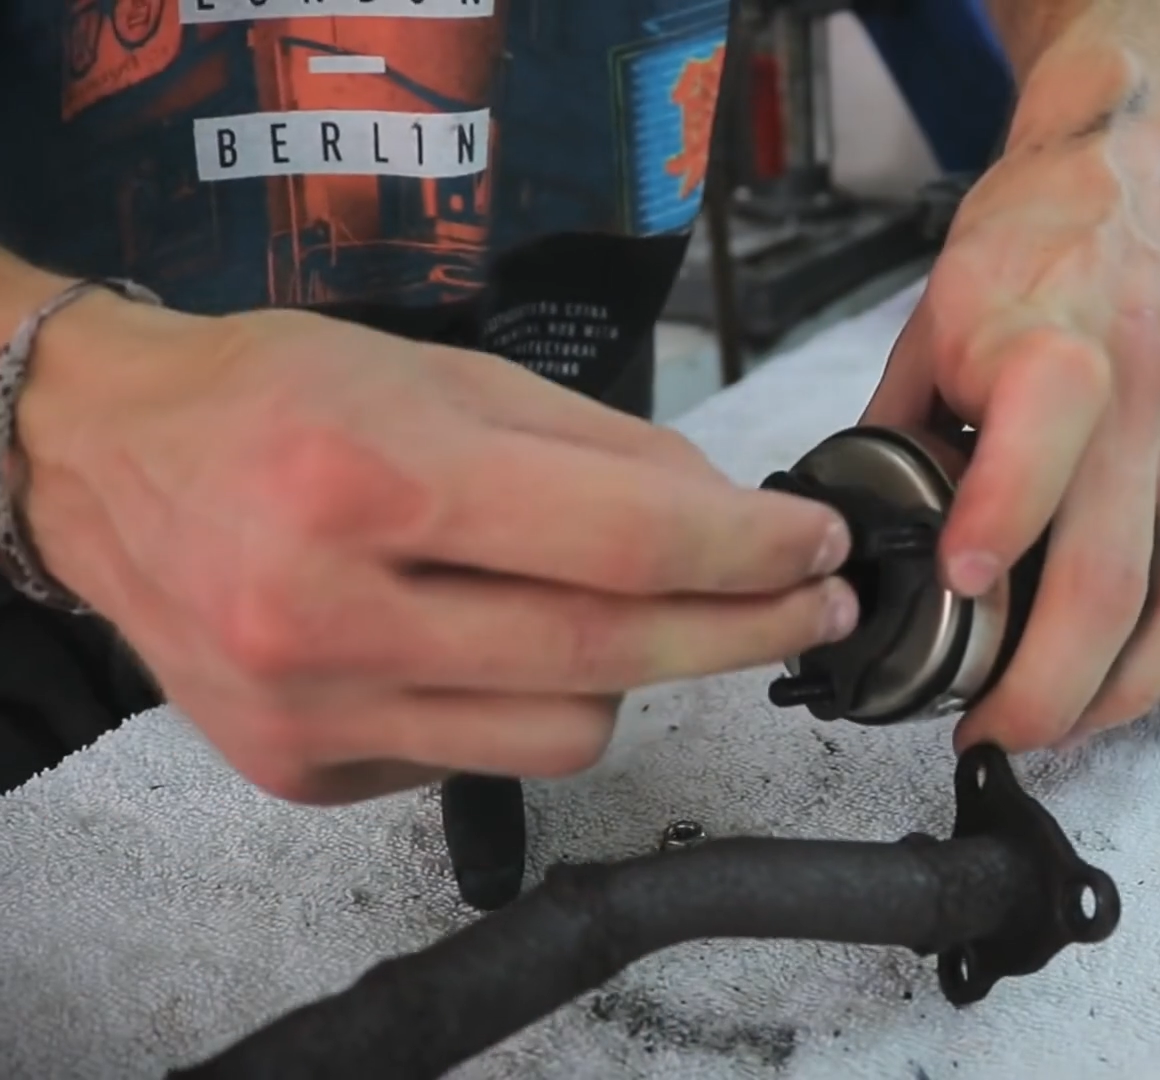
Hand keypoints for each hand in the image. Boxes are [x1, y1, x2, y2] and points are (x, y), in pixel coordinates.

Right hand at [15, 293, 856, 803]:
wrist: (100, 463)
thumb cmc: (279, 396)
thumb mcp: (447, 374)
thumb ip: (603, 451)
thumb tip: (733, 521)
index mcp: (372, 478)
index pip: (623, 544)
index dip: (749, 553)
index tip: (818, 546)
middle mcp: (328, 611)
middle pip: (608, 654)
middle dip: (742, 631)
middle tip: (811, 606)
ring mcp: (310, 710)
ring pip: (566, 735)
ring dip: (630, 675)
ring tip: (607, 610)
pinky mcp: (300, 774)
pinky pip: (481, 760)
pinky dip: (520, 704)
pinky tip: (483, 644)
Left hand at [862, 45, 1159, 751]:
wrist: (1144, 150)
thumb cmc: (1042, 226)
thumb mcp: (940, 316)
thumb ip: (906, 426)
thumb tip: (872, 525)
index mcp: (1057, 356)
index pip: (1027, 473)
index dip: (987, 555)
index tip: (956, 609)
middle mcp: (1148, 398)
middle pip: (1114, 583)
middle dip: (1051, 688)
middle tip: (1002, 731)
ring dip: (1134, 689)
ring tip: (1078, 725)